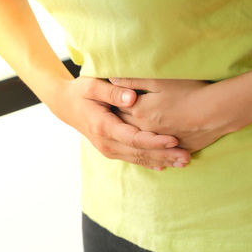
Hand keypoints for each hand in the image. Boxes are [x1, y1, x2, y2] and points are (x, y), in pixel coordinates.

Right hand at [42, 76, 190, 169]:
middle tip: (187, 158)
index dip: (154, 141)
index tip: (174, 139)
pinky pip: (132, 159)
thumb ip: (112, 92)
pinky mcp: (111, 150)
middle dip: (164, 155)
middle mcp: (106, 142)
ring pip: (138, 159)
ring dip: (161, 161)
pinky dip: (149, 162)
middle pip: (139, 153)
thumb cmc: (79, 92)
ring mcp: (108, 149)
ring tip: (183, 162)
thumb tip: (132, 99)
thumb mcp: (91, 86)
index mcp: (103, 126)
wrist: (64, 106)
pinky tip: (164, 166)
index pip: (133, 138)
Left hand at [110, 78, 235, 152]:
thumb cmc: (190, 91)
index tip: (105, 102)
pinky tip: (151, 153)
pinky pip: (158, 153)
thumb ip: (133, 80)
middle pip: (125, 127)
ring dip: (132, 140)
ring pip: (140, 142)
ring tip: (127, 137)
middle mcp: (146, 129)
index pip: (118, 108)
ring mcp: (160, 141)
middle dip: (116, 123)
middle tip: (109, 119)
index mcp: (140, 111)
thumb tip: (111, 79)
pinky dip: (152, 152)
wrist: (217, 111)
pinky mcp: (175, 148)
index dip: (112, 104)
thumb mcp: (160, 80)